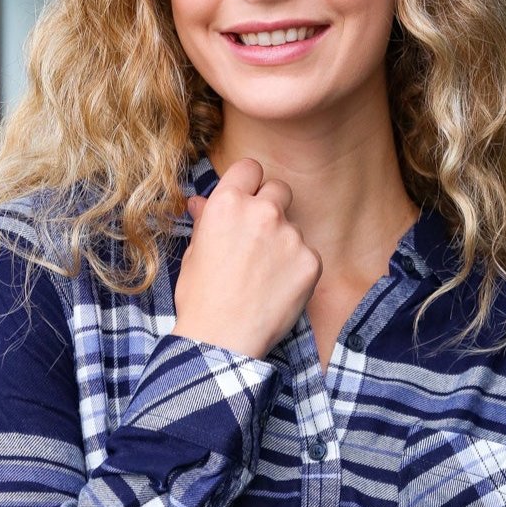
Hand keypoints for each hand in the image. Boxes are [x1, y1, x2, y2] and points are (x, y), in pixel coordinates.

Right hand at [172, 157, 321, 359]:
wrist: (222, 338)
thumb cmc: (200, 298)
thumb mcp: (194, 253)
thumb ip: (207, 221)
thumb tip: (200, 202)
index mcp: (228, 203)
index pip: (250, 168)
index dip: (249, 183)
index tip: (248, 199)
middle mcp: (263, 212)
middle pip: (280, 189)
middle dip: (272, 206)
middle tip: (260, 238)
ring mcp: (290, 236)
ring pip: (294, 227)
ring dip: (283, 243)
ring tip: (264, 276)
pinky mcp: (311, 261)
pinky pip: (308, 255)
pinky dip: (297, 269)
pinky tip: (278, 290)